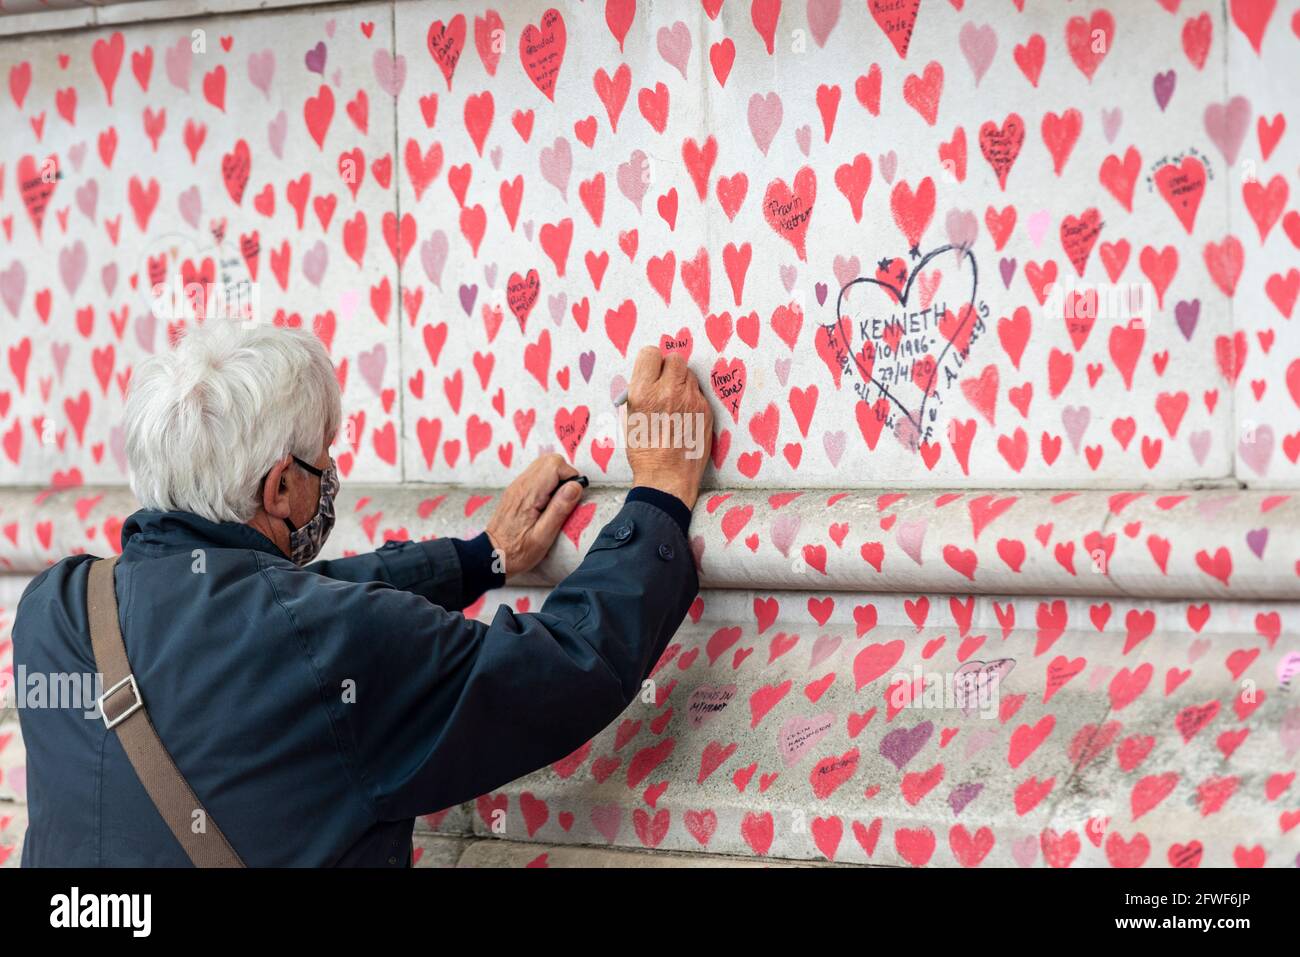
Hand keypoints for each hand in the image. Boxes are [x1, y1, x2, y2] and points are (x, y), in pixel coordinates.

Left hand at [485, 453, 584, 577]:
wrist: (492, 555)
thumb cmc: (518, 551)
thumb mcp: (543, 536)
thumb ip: (560, 509)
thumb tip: (575, 486)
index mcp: (529, 494)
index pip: (555, 465)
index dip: (570, 477)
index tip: (573, 496)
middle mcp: (521, 485)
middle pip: (550, 460)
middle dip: (565, 475)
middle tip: (565, 498)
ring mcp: (517, 486)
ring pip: (543, 465)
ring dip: (556, 478)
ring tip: (556, 501)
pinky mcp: (516, 490)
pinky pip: (536, 474)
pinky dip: (547, 482)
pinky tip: (546, 503)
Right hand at [623, 346, 712, 510]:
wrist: (666, 478)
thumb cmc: (644, 452)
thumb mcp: (630, 418)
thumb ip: (640, 392)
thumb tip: (649, 376)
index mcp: (643, 392)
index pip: (651, 353)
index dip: (651, 362)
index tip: (651, 371)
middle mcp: (667, 391)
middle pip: (675, 359)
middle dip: (669, 369)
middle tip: (665, 384)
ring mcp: (690, 400)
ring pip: (689, 375)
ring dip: (682, 383)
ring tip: (676, 403)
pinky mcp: (706, 410)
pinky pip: (699, 393)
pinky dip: (692, 400)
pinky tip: (686, 417)